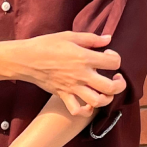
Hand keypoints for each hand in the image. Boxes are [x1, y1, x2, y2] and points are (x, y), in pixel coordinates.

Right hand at [11, 31, 126, 114]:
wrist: (26, 59)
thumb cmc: (47, 45)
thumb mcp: (70, 36)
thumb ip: (91, 39)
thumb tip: (108, 39)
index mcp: (85, 57)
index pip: (114, 62)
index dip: (115, 58)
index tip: (107, 54)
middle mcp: (81, 75)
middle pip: (111, 87)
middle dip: (119, 84)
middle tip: (116, 78)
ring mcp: (72, 87)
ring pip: (97, 102)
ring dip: (106, 99)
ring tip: (105, 91)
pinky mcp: (63, 95)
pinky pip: (77, 110)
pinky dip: (85, 110)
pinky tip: (87, 103)